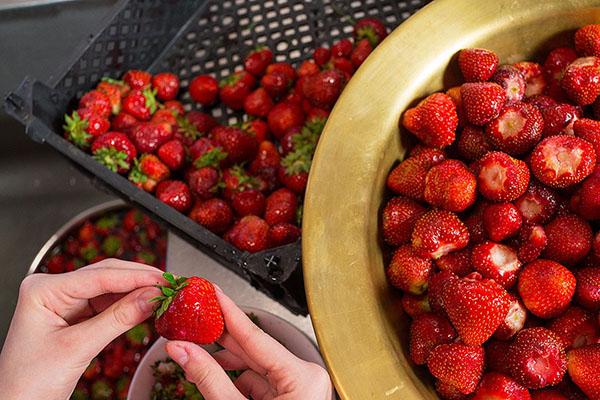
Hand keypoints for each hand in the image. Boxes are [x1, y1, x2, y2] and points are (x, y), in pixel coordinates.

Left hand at [0, 259, 163, 399]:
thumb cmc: (28, 384)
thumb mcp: (79, 348)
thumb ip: (119, 319)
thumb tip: (152, 298)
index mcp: (42, 289)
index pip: (99, 276)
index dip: (136, 277)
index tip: (163, 280)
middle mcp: (52, 289)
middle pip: (105, 275)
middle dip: (139, 280)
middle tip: (169, 285)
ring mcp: (63, 301)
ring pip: (109, 288)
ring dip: (136, 292)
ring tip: (162, 295)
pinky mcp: (73, 315)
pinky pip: (106, 304)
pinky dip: (127, 305)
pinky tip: (145, 305)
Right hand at [166, 289, 332, 399]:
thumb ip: (209, 378)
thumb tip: (183, 349)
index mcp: (303, 378)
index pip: (256, 337)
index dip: (229, 312)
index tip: (212, 291)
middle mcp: (305, 380)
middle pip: (254, 351)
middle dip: (220, 336)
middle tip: (194, 318)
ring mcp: (298, 392)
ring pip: (254, 367)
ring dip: (223, 359)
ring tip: (194, 343)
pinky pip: (257, 384)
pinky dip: (233, 379)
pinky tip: (211, 370)